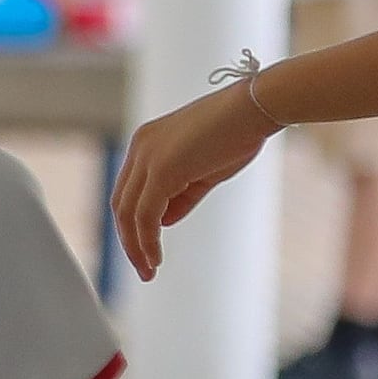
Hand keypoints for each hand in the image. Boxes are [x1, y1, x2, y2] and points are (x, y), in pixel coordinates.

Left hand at [110, 88, 272, 277]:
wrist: (255, 108)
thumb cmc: (237, 133)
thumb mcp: (203, 172)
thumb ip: (180, 196)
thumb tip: (162, 222)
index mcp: (146, 143)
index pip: (128, 191)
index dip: (133, 223)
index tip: (145, 249)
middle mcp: (140, 148)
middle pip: (121, 204)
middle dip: (129, 240)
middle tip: (143, 268)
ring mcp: (147, 157)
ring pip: (129, 212)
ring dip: (136, 246)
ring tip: (148, 270)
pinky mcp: (161, 169)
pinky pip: (146, 214)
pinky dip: (147, 240)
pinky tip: (155, 258)